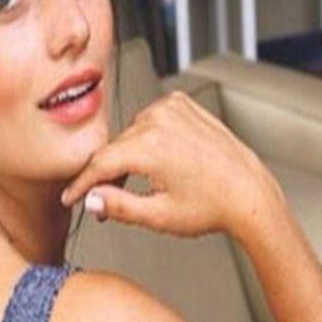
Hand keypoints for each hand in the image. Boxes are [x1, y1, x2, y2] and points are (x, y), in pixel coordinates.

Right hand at [61, 91, 287, 239]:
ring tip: (139, 183)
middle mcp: (159, 121)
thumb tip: (91, 199)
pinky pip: (152, 120)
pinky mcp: (184, 106)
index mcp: (149, 147)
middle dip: (106, 175)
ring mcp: (173, 109)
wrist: (249, 193)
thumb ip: (117, 206)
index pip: (99, 164)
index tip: (72, 196)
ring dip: (128, 156)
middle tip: (106, 202)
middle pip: (115, 148)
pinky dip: (148, 138)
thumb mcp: (159, 216)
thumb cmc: (214, 205)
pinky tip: (159, 159)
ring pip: (132, 134)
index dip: (81, 184)